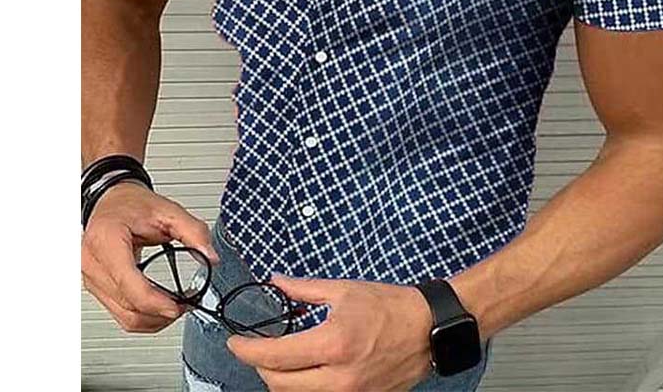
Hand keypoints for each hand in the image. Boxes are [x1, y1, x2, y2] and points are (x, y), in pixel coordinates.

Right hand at [81, 181, 218, 332]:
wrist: (112, 198)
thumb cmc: (132, 203)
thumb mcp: (168, 211)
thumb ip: (193, 232)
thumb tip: (211, 256)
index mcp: (106, 240)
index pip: (130, 285)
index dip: (156, 302)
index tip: (179, 306)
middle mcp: (92, 262)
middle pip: (127, 306)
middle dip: (160, 312)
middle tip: (185, 305)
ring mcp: (90, 277)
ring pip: (123, 316)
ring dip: (152, 318)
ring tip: (176, 306)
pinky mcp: (95, 286)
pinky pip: (119, 312)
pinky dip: (142, 314)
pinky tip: (160, 305)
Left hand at [226, 274, 433, 391]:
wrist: (427, 328)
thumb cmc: (390, 306)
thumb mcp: (344, 290)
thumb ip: (304, 289)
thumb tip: (277, 282)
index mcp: (333, 343)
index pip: (275, 356)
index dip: (248, 351)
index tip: (235, 343)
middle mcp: (339, 377)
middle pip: (279, 385)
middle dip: (261, 368)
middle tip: (257, 350)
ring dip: (281, 381)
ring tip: (281, 359)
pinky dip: (305, 387)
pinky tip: (306, 370)